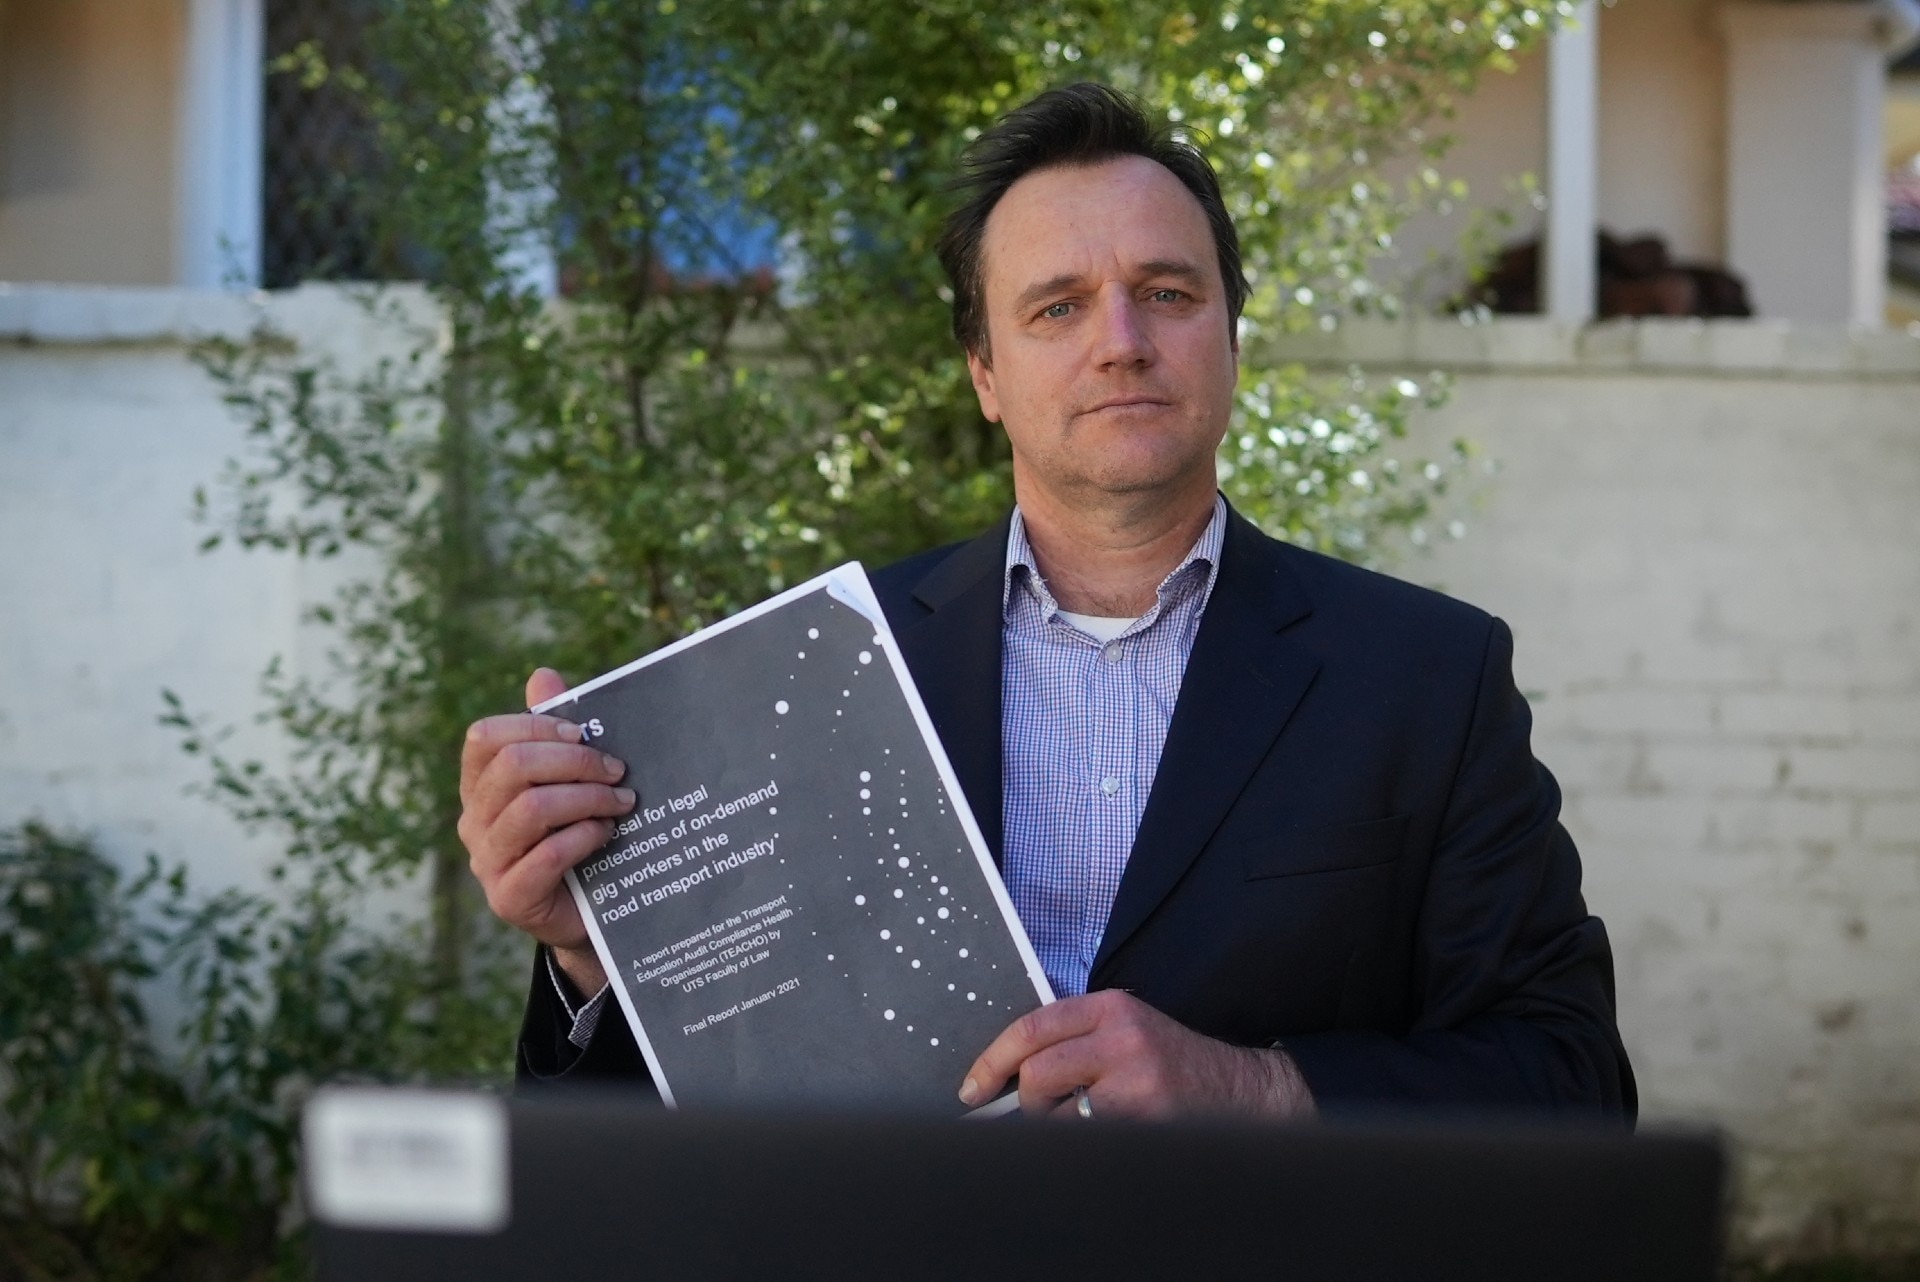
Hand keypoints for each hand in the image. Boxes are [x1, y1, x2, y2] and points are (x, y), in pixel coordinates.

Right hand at [458, 668, 630, 991]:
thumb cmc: (579, 836)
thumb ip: (555, 731)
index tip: (584, 733)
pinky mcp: (509, 898)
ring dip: (587, 799)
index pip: (485, 738)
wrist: (591, 914)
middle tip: (617, 771)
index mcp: (482, 786)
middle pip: (512, 768)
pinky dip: (583, 837)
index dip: (535, 727)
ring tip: (622, 803)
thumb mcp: (570, 781)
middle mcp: (475, 821)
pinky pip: (545, 856)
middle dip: (574, 762)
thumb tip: (542, 675)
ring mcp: (487, 862)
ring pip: (530, 809)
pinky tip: (607, 835)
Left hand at [959, 989, 1315, 1121]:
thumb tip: (1006, 1071)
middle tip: (1042, 1110)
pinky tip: (1111, 1132)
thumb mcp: (1126, 1030)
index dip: (993, 1061)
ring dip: (1058, 1125)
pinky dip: (1084, 1141)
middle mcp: (1122, 1037)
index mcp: (1111, 1007)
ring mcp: (1135, 1080)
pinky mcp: (1145, 1118)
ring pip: (1056, 1113)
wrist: (1241, 1090)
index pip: (1032, 1027)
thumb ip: (1074, 1037)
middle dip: (1028, 1101)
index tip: (974, 1087)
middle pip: (1036, 1072)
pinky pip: (1086, 1138)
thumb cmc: (1172, 1063)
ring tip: (1088, 1119)